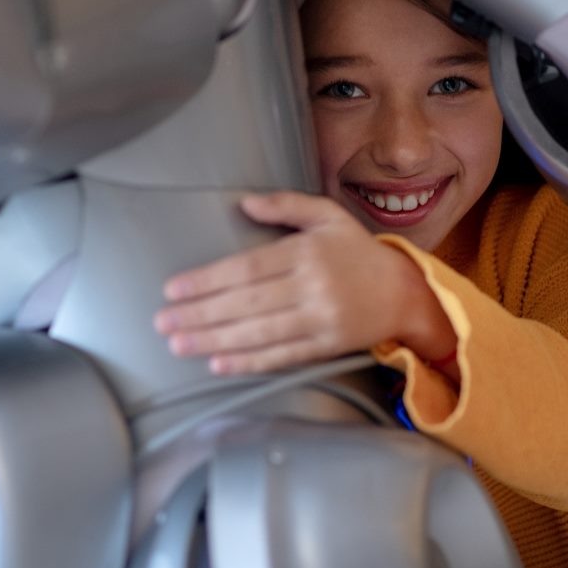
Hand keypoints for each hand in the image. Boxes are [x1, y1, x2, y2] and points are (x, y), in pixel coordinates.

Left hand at [155, 191, 455, 374]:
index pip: (247, 268)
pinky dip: (248, 362)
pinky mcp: (326, 347)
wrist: (405, 292)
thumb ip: (286, 205)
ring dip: (214, 341)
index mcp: (306, 252)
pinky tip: (218, 364)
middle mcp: (312, 287)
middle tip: (162, 321)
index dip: (207, 280)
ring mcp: (320, 320)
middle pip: (246, 303)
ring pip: (259, 333)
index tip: (174, 289)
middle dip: (200, 314)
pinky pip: (281, 356)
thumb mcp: (326, 216)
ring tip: (179, 343)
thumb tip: (244, 202)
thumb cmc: (358, 252)